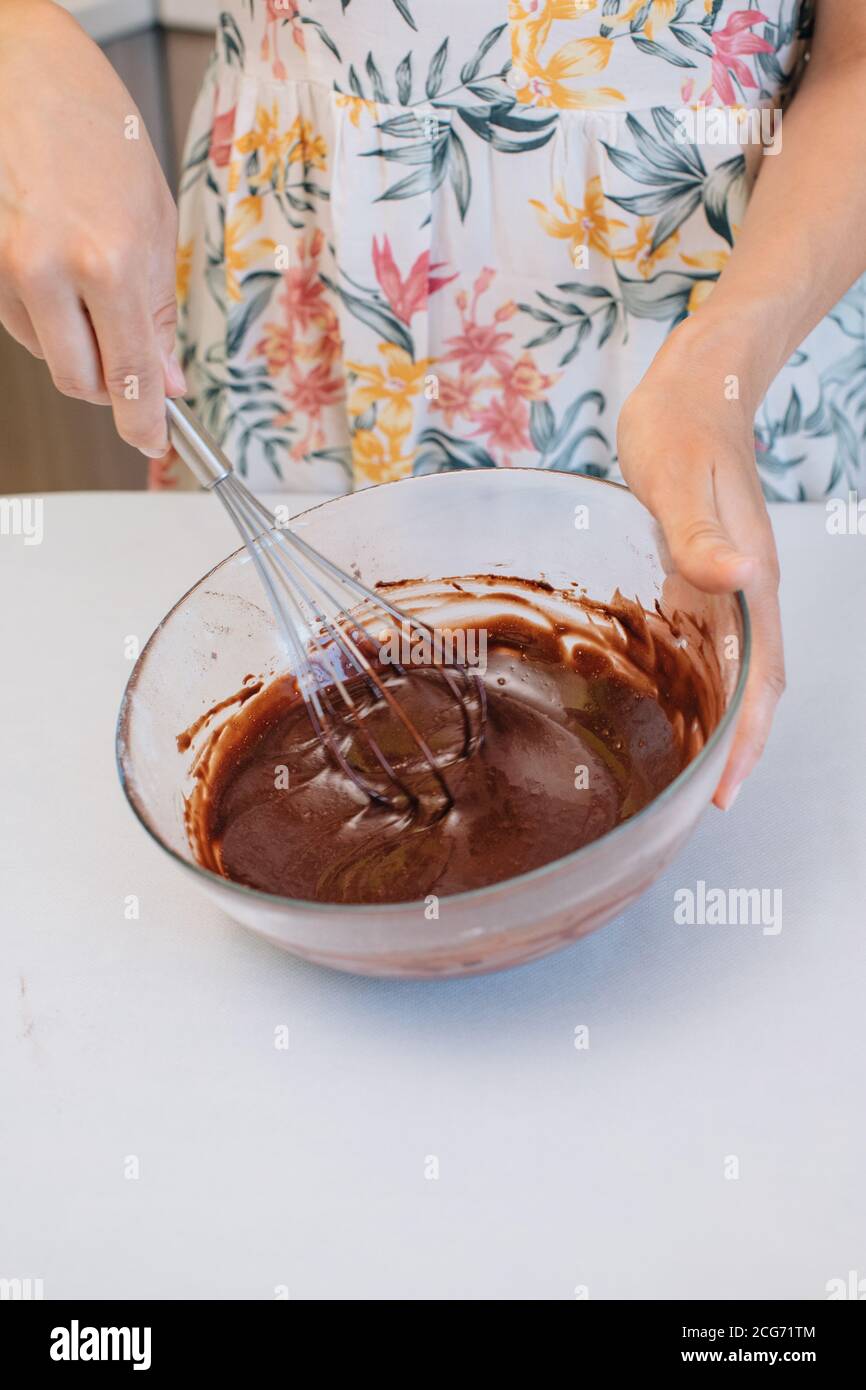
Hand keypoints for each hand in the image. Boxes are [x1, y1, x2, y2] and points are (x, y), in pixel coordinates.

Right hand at [0, 0, 184, 456]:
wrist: (16, 66)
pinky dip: (45, 315)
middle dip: (111, 386)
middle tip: (130, 360)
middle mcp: (49, 271)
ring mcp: (3, 267)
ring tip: (89, 279)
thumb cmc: (92, 125)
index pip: (132, 379)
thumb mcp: (152, 218)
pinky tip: (56, 267)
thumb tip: (165, 380)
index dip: (146, 425)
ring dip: (76, 342)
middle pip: (81, 382)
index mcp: (110, 260)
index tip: (156, 445)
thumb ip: (156, 309)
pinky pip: (18, 322)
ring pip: (47, 353)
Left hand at [617, 315, 784, 808]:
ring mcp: (727, 582)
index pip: (760, 680)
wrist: (696, 384)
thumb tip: (744, 579)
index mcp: (750, 580)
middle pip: (756, 687)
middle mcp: (746, 590)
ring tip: (692, 768)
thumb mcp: (677, 481)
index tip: (726, 791)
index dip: (748, 739)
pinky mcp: (703, 571)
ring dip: (721, 719)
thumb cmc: (683, 427)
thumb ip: (701, 535)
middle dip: (737, 746)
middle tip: (706, 800)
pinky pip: (708, 641)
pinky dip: (699, 680)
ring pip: (735, 668)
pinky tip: (672, 696)